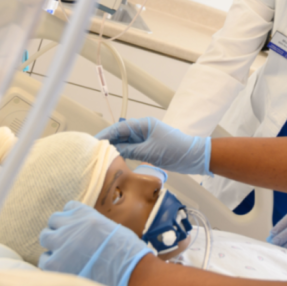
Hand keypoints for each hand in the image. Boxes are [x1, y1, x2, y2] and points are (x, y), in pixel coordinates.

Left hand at [38, 203, 153, 285]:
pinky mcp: (55, 262)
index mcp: (85, 213)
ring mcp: (60, 242)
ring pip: (45, 237)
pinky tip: (65, 269)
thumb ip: (93, 228)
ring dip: (53, 245)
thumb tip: (85, 235)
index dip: (72, 219)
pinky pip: (44, 260)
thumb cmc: (125, 252)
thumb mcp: (111, 228)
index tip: (77, 229)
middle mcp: (70, 223)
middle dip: (59, 230)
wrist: (128, 270)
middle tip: (70, 244)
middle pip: (53, 220)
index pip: (68, 207)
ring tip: (66, 257)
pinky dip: (52, 264)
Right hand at [95, 117, 211, 175]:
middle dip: (108, 142)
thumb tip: (112, 152)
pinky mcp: (149, 147)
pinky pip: (132, 149)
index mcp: (144, 125)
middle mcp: (143, 129)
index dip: (105, 135)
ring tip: (102, 158)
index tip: (92, 142)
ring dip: (115, 149)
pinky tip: (116, 160)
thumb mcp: (150, 151)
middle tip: (94, 153)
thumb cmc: (175, 151)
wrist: (194, 157)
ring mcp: (146, 138)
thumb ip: (130, 151)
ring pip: (126, 142)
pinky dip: (124, 154)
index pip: (119, 128)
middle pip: (121, 134)